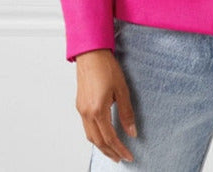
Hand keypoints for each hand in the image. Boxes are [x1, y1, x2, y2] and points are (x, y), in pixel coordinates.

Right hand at [75, 49, 137, 163]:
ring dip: (101, 146)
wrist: (91, 53)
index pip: (110, 138)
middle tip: (121, 158)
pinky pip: (86, 127)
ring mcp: (81, 109)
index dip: (120, 149)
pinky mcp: (80, 104)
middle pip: (98, 141)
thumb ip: (126, 113)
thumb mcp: (122, 89)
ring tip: (112, 151)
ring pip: (90, 136)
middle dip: (110, 152)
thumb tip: (132, 132)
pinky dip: (95, 135)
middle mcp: (86, 113)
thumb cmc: (106, 67)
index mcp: (98, 110)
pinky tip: (103, 134)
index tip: (129, 156)